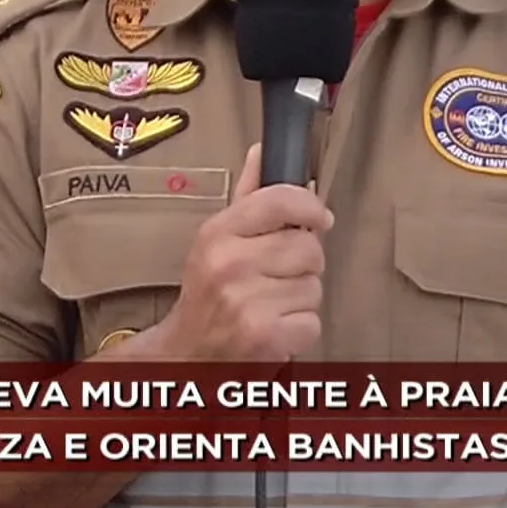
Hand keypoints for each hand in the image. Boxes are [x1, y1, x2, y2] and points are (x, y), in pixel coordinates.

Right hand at [156, 144, 331, 361]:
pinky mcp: (266, 336)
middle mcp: (230, 264)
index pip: (280, 200)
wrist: (186, 354)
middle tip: (278, 276)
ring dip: (301, 298)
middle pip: (308, 246)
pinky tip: (276, 327)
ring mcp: (247, 302)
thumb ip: (247, 197)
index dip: (310, 206)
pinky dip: (300, 328)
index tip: (320, 217)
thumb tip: (262, 153)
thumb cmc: (207, 295)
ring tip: (272, 303)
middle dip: (303, 263)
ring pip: (314, 286)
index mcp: (218, 234)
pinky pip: (313, 321)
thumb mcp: (216, 241)